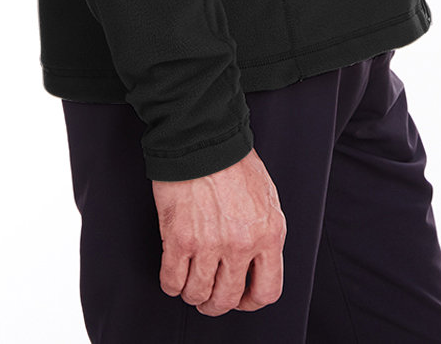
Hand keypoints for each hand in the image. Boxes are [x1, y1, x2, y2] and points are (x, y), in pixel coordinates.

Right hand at [151, 146, 286, 315]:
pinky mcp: (179, 239)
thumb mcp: (266, 198)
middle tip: (208, 296)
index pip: (267, 291)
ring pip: (198, 295)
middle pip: (227, 299)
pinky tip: (174, 273)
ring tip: (190, 283)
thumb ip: (264, 233)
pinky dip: (171, 284)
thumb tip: (257, 264)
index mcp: (269, 234)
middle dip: (216, 303)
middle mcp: (242, 244)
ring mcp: (210, 244)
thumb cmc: (233, 161)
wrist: (203, 137)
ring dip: (192, 294)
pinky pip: (172, 282)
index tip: (240, 298)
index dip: (250, 302)